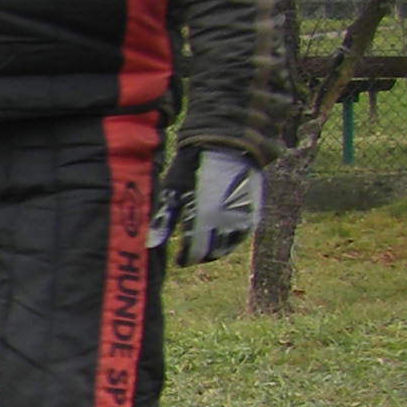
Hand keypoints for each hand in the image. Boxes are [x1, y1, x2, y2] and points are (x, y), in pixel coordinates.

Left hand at [151, 146, 263, 265]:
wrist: (227, 145)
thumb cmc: (192, 166)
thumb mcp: (173, 191)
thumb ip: (165, 220)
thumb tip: (152, 244)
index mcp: (203, 218)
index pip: (194, 252)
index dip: (185, 259)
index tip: (178, 261)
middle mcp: (225, 221)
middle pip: (212, 252)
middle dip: (199, 255)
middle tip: (189, 253)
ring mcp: (242, 217)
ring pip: (228, 246)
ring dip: (215, 248)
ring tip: (203, 244)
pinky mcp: (254, 211)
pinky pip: (241, 234)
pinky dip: (230, 239)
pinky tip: (220, 234)